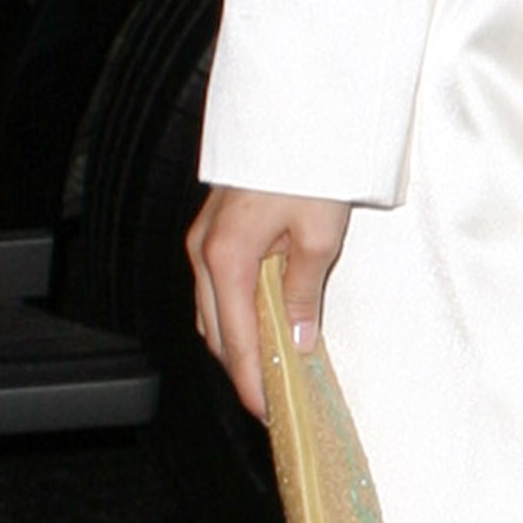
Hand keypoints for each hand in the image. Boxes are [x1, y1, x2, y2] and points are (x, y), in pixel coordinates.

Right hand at [186, 187, 352, 420]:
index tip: (271, 412)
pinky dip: (236, 311)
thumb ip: (304, 291)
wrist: (296, 110)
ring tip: (273, 366)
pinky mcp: (214, 229)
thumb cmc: (309, 166)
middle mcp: (203, 253)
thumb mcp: (319, 233)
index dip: (253, 382)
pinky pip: (218, 286)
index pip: (236, 342)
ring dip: (239, 340)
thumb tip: (300, 342)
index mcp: (226, 259)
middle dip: (244, 368)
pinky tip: (262, 320)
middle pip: (217, 332)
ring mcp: (203, 240)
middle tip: (276, 397)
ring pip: (212, 311)